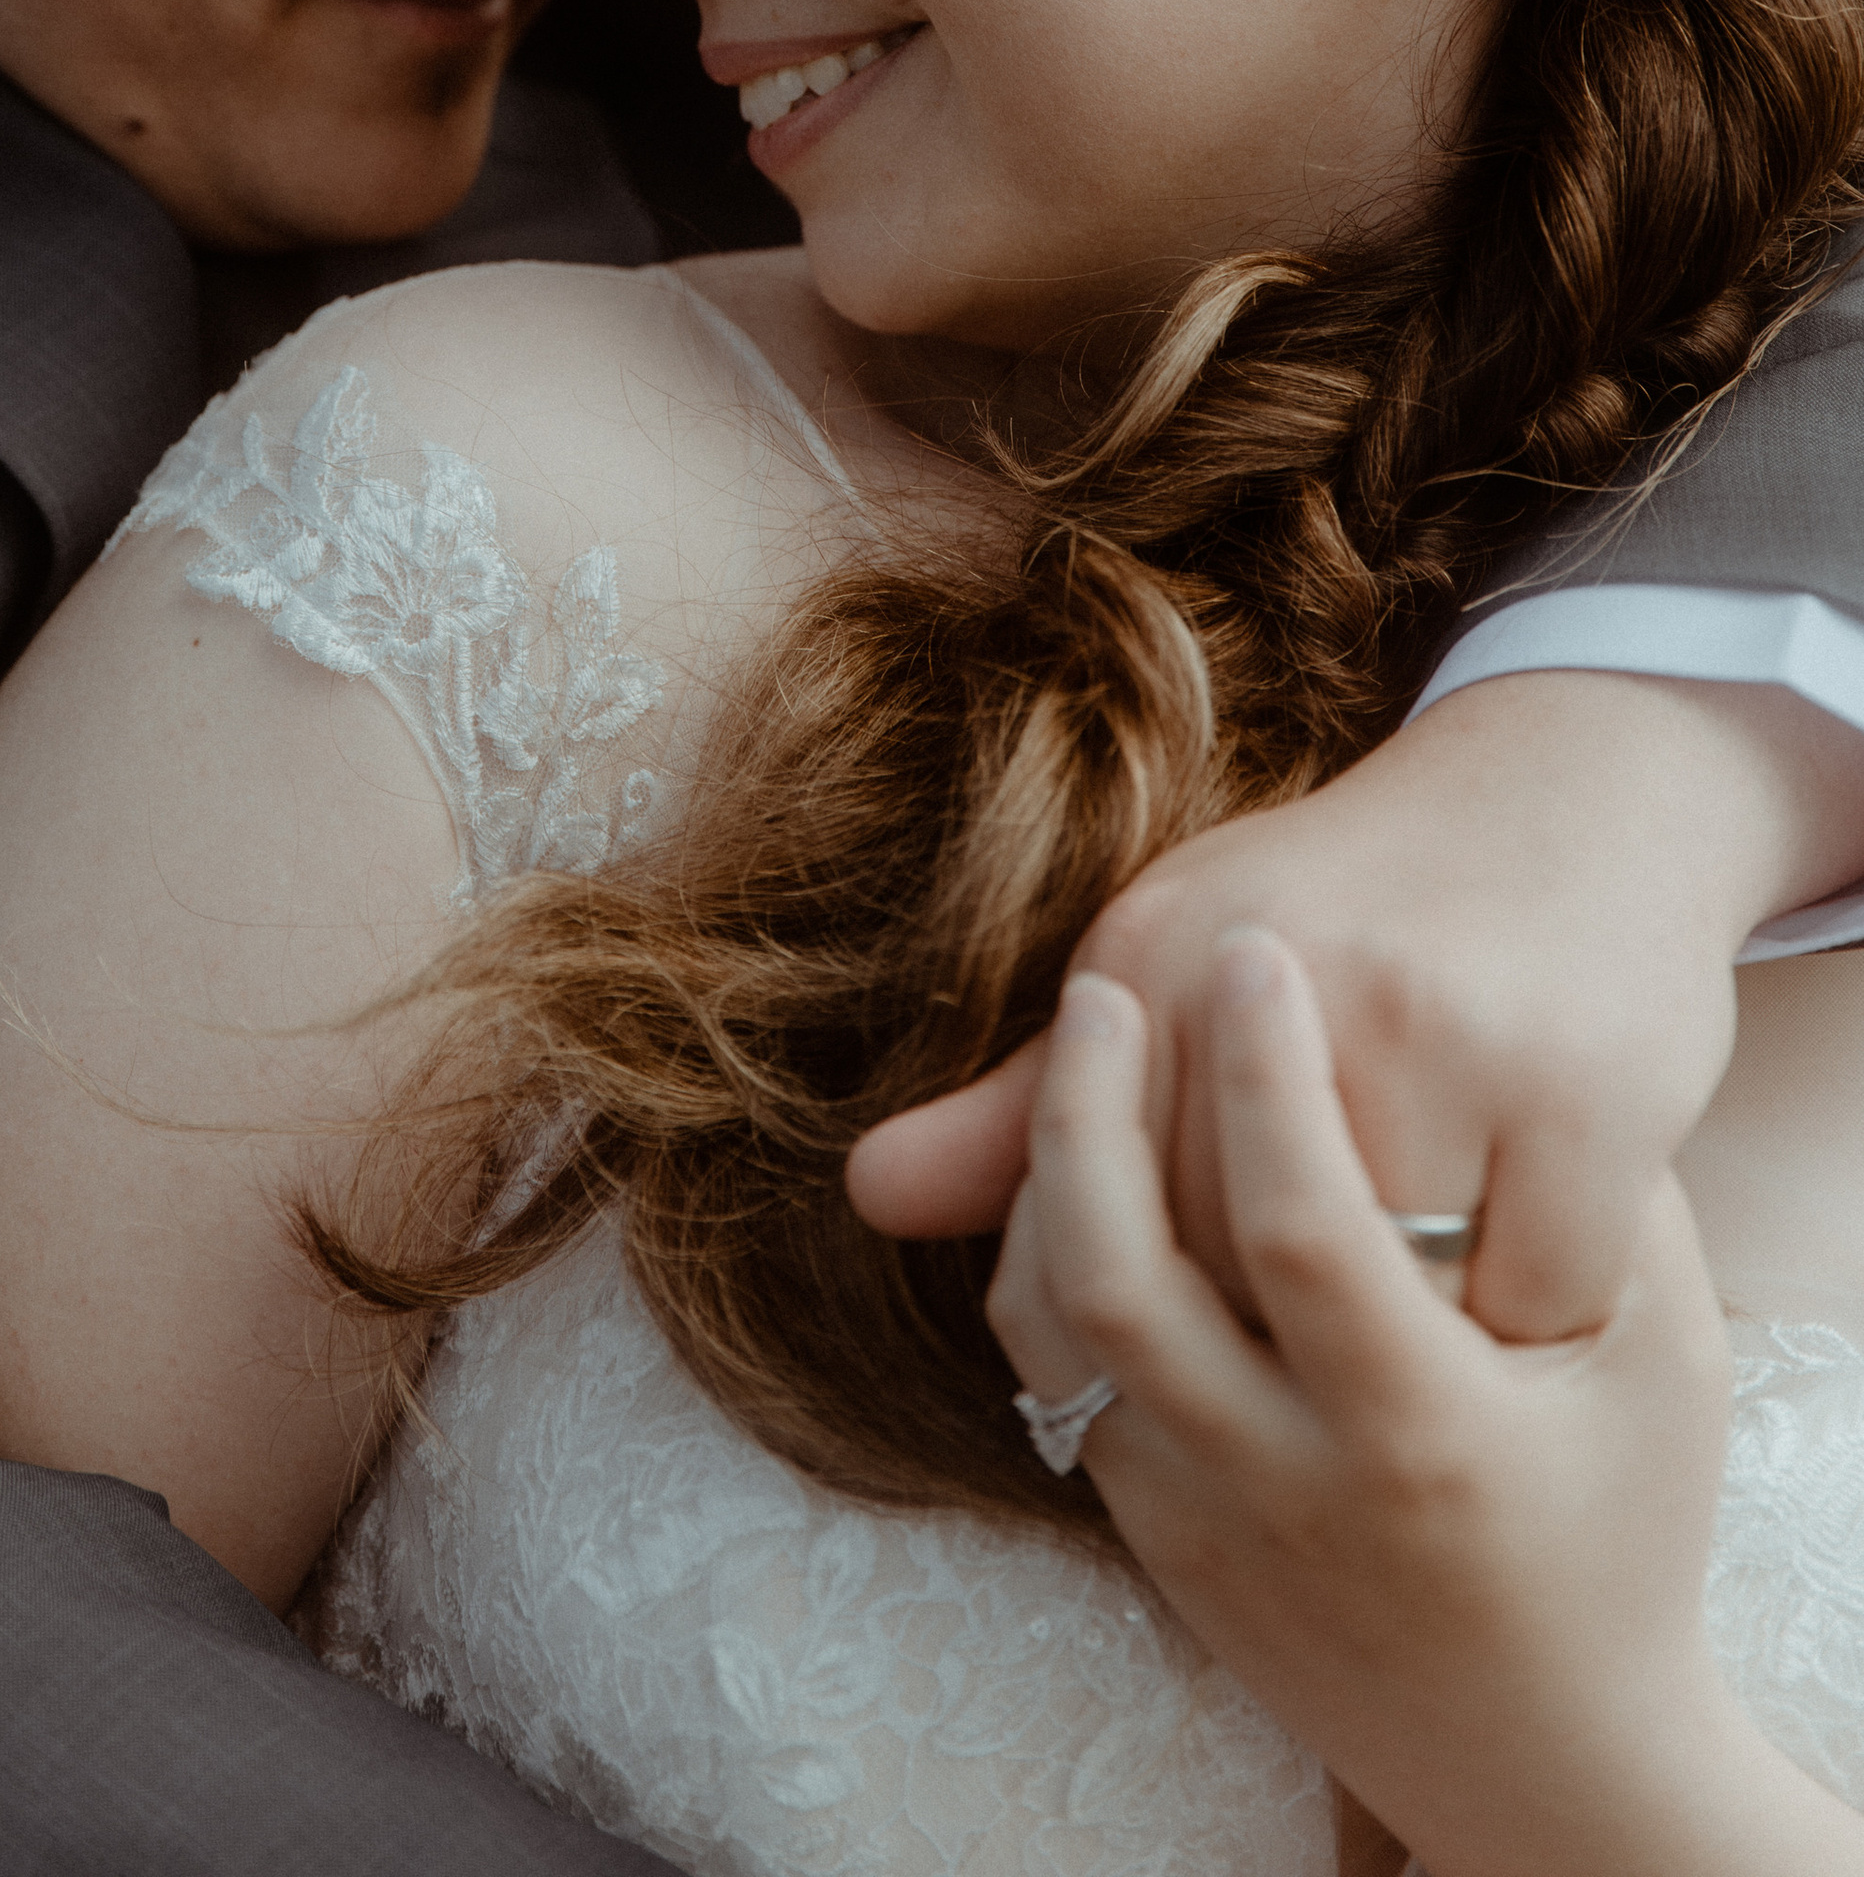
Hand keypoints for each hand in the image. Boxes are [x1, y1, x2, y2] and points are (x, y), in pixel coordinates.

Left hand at [851, 670, 1856, 1338]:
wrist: (1562, 792)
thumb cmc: (1348, 914)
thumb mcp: (1176, 967)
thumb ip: (1031, 1105)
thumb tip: (864, 1197)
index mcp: (1147, 961)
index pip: (1105, 1225)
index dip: (1173, 1306)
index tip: (1227, 1322)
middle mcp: (1271, 986)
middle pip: (1239, 1276)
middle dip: (1295, 1330)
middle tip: (1345, 1326)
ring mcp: (1433, 1033)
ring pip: (1396, 1305)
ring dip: (1431, 1337)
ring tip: (1445, 1290)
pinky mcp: (1580, 1090)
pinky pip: (1542, 1299)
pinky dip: (1554, 1314)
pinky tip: (1550, 1264)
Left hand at [990, 940, 1839, 1876]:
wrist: (1545, 1747)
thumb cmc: (1623, 1517)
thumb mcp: (1660, 1359)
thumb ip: (1620, 1209)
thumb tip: (1522, 1044)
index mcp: (1425, 1432)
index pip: (1308, 1226)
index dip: (1268, 1078)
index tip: (1262, 955)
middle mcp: (1291, 1483)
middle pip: (1126, 1276)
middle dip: (1092, 1109)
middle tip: (1106, 986)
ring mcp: (1204, 1520)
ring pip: (1058, 1324)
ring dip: (1046, 1173)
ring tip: (1082, 1049)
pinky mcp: (1156, 1539)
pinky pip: (1052, 1375)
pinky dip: (1043, 1254)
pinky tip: (1080, 1157)